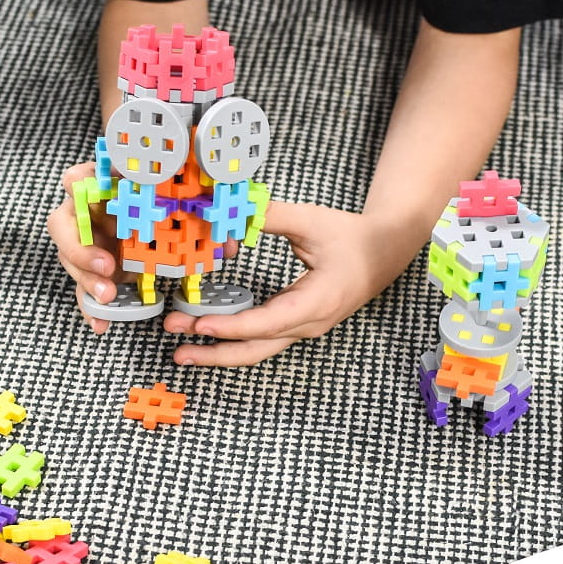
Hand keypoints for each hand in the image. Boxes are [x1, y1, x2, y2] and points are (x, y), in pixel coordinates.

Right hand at [46, 163, 237, 333]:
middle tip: (107, 265)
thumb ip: (204, 217)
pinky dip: (91, 309)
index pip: (78, 178)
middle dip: (81, 246)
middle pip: (62, 224)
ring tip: (109, 296)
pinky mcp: (92, 271)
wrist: (166, 225)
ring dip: (86, 279)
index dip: (80, 185)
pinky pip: (83, 289)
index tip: (97, 195)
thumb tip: (232, 246)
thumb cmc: (172, 207)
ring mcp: (87, 242)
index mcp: (106, 185)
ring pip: (69, 259)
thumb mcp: (187, 207)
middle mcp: (89, 213)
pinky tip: (101, 324)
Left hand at [163, 202, 420, 365]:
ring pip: (256, 349)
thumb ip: (271, 216)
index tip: (201, 326)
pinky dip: (232, 339)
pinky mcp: (295, 324)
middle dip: (214, 352)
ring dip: (219, 350)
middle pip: (255, 350)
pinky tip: (208, 332)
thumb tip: (233, 210)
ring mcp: (302, 328)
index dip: (232, 326)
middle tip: (177, 349)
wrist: (385, 252)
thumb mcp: (312, 221)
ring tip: (183, 348)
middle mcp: (307, 324)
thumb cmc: (352, 238)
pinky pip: (260, 339)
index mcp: (316, 303)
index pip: (267, 323)